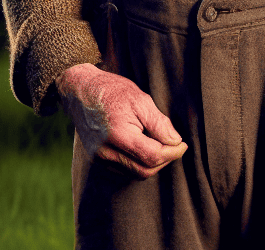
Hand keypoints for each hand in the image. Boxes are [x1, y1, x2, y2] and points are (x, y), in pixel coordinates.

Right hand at [58, 63, 187, 178]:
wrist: (81, 91)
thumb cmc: (112, 91)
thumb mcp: (141, 100)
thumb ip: (159, 123)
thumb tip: (175, 141)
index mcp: (118, 135)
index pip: (152, 156)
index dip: (172, 153)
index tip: (183, 144)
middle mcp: (105, 152)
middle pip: (145, 170)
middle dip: (165, 160)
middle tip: (175, 145)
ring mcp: (99, 158)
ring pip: (135, 173)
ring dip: (153, 163)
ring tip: (161, 144)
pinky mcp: (97, 159)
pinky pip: (124, 170)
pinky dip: (139, 163)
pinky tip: (145, 146)